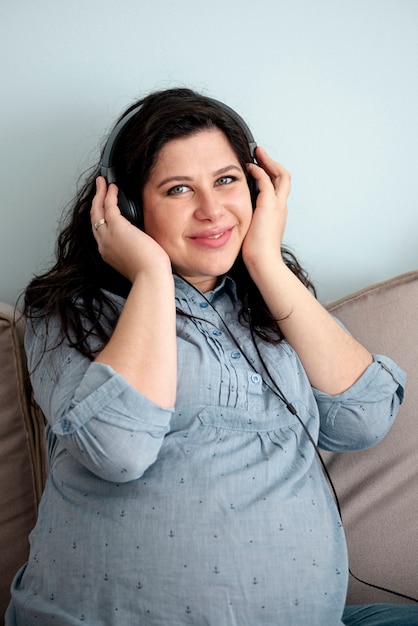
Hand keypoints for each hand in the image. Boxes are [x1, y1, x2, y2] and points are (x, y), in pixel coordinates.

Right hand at [91, 177, 170, 282]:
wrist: (150, 277)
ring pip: (97, 210)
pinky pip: (109, 206)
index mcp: (109, 253)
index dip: (100, 217)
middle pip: (94, 219)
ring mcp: (108, 236)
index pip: (100, 231)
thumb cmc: (150, 272)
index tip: (104, 207)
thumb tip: (140, 237)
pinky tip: (112, 188)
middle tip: (98, 189)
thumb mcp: (137, 258)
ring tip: (102, 183)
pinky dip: (109, 195)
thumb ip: (133, 246)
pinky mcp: (117, 228)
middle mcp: (104, 245)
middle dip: (95, 202)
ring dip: (99, 194)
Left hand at [242, 147, 290, 274]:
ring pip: (280, 175)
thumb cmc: (257, 254)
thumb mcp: (253, 232)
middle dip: (272, 163)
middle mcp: (281, 207)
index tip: (260, 167)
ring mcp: (277, 205)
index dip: (271, 175)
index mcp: (278, 213)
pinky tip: (249, 167)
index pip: (279, 188)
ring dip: (268, 162)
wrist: (263, 262)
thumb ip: (249, 221)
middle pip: (284, 177)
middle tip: (260, 153)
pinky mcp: (269, 205)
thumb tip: (235, 218)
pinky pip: (266, 180)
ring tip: (257, 153)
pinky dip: (259, 171)